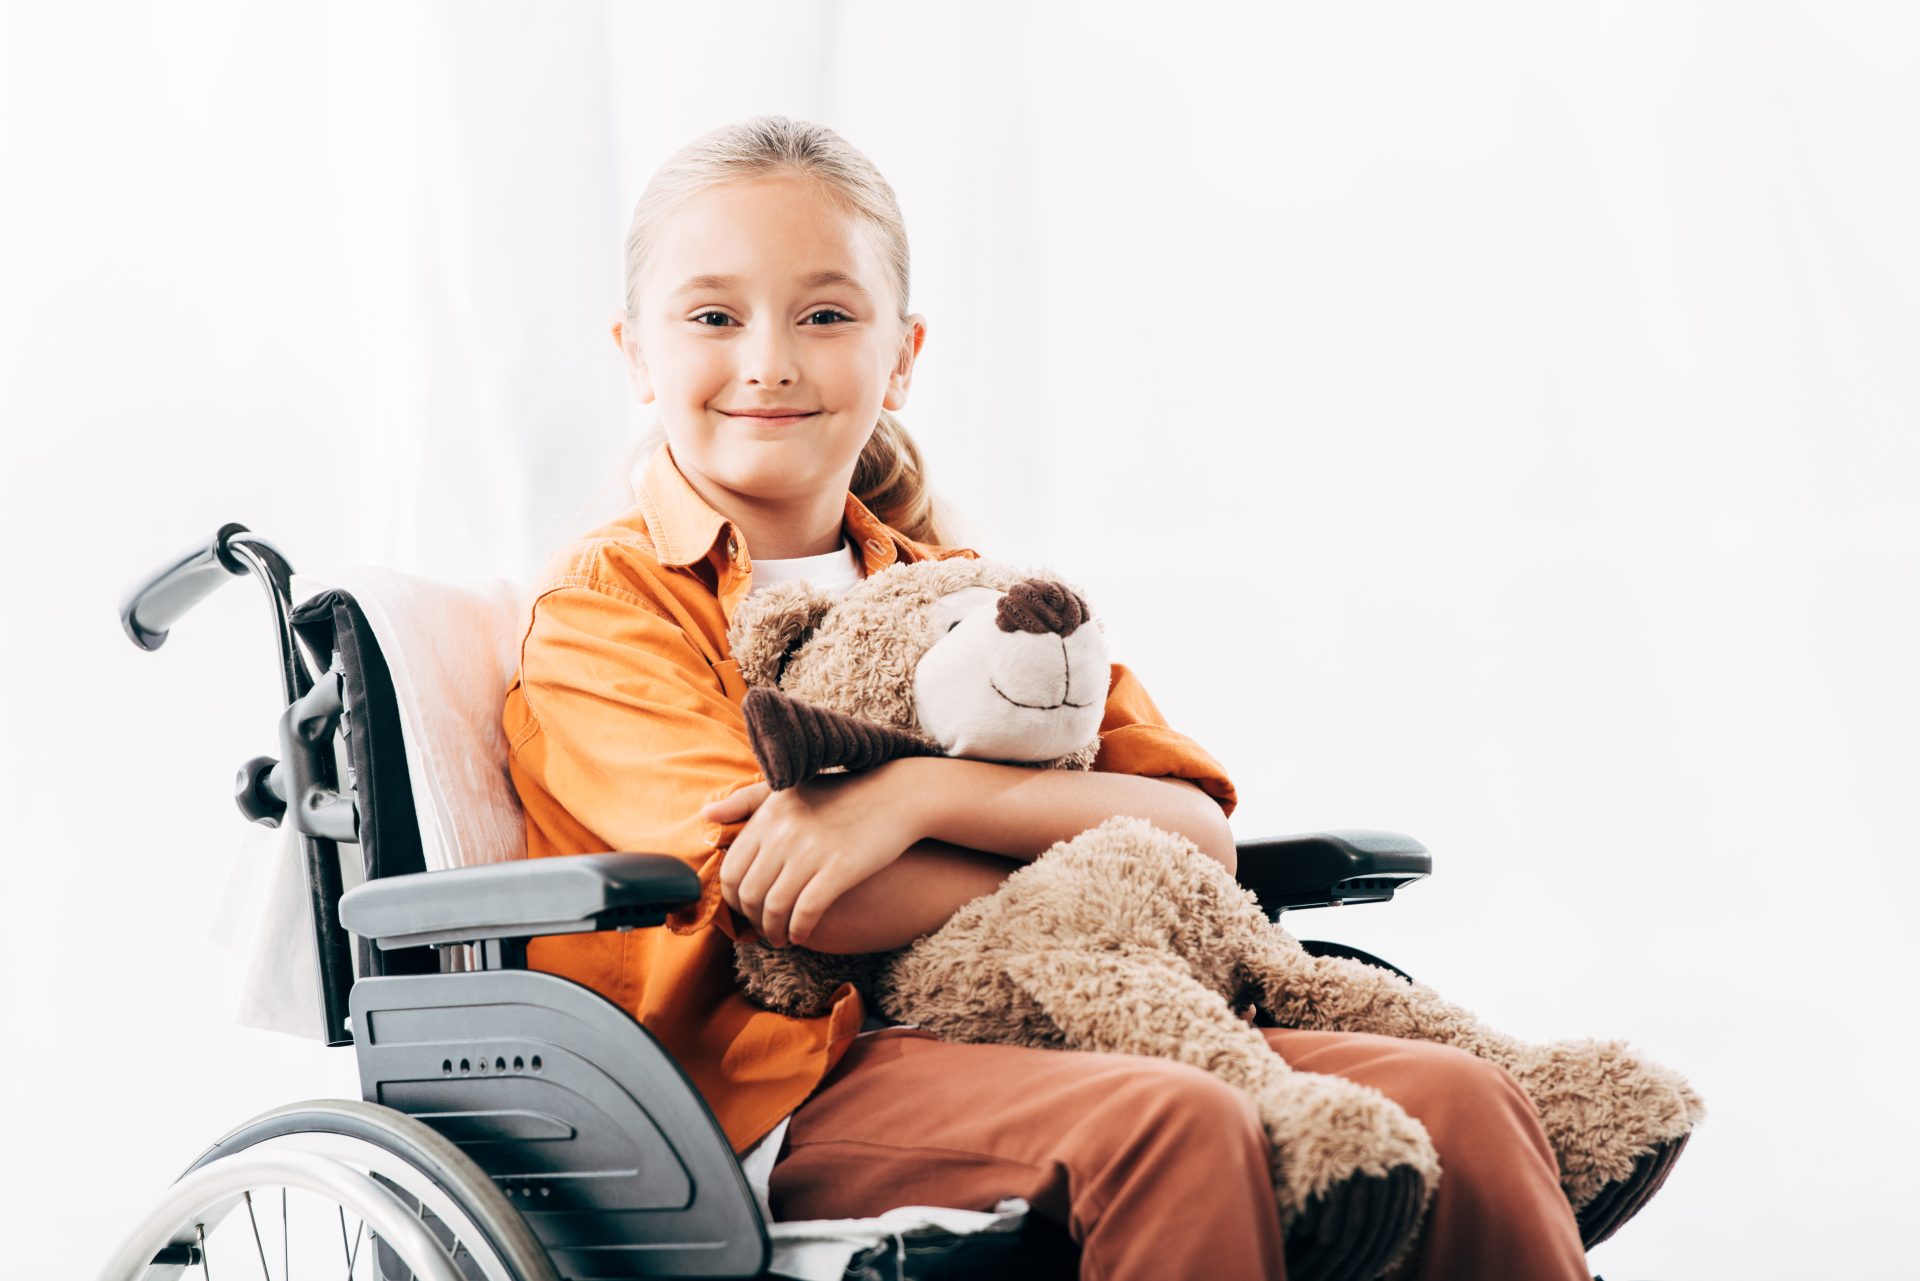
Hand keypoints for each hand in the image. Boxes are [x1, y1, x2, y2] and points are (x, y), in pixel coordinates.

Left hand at [699, 760, 930, 949]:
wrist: (897, 795)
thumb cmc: (842, 794)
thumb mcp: (790, 789)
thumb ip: (746, 801)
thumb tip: (706, 814)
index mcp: (768, 815)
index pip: (731, 871)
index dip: (734, 900)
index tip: (749, 910)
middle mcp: (784, 833)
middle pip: (749, 894)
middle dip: (753, 921)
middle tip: (765, 929)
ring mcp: (811, 851)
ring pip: (774, 908)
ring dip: (773, 932)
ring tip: (781, 938)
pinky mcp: (840, 869)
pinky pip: (805, 912)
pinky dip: (798, 930)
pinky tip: (802, 935)